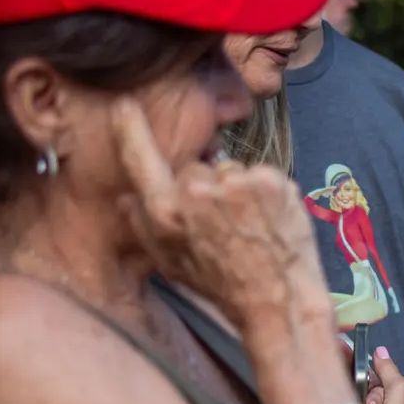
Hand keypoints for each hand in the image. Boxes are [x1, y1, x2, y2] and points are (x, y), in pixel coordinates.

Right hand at [111, 97, 325, 327]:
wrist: (279, 299)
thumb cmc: (222, 287)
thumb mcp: (170, 265)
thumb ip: (143, 226)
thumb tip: (126, 197)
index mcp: (166, 212)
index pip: (141, 158)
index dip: (131, 129)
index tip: (124, 105)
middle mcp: (198, 191)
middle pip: (195, 167)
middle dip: (205, 186)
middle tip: (222, 222)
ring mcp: (238, 182)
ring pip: (230, 170)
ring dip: (238, 189)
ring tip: (248, 225)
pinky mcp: (272, 179)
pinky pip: (260, 174)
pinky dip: (265, 191)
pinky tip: (268, 219)